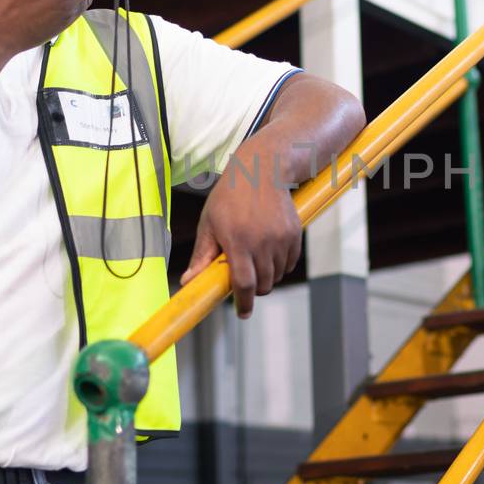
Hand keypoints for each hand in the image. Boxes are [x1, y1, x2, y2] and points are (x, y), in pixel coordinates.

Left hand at [180, 156, 302, 318]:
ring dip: (267, 277)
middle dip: (254, 290)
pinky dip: (281, 266)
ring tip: (255, 262)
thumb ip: (201, 256)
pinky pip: (289, 263)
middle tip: (245, 282)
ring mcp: (280, 238)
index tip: (242, 313)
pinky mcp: (294, 234)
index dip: (244, 303)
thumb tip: (188, 281)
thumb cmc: (230, 196)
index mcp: (237, 241)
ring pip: (277, 275)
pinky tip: (269, 254)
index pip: (244, 284)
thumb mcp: (210, 223)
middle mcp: (262, 242)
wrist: (262, 170)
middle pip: (263, 284)